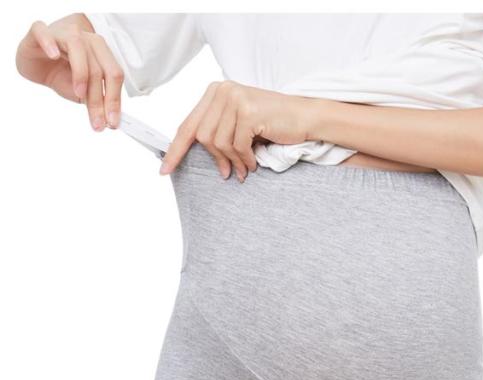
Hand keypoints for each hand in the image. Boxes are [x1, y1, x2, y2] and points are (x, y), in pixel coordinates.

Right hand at [16, 14, 123, 129]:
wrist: (37, 62)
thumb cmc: (62, 75)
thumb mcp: (83, 93)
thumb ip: (97, 101)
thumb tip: (110, 120)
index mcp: (101, 53)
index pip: (114, 74)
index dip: (114, 100)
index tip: (112, 122)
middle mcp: (85, 39)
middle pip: (98, 66)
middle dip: (99, 97)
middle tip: (96, 120)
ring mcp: (62, 33)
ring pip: (77, 47)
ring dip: (81, 73)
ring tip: (79, 93)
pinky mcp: (39, 33)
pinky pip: (43, 32)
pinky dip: (49, 42)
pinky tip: (53, 55)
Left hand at [160, 80, 313, 180]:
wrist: (305, 117)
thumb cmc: (273, 124)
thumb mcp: (238, 126)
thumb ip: (216, 132)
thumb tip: (190, 153)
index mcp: (215, 92)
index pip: (188, 125)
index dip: (175, 150)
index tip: (165, 170)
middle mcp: (222, 90)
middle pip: (202, 136)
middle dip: (216, 159)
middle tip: (228, 174)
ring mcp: (235, 98)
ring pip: (219, 143)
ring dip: (233, 162)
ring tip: (245, 170)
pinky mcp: (248, 111)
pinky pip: (237, 146)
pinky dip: (246, 160)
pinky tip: (254, 163)